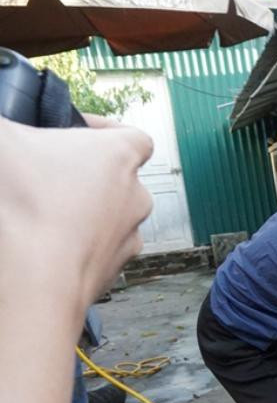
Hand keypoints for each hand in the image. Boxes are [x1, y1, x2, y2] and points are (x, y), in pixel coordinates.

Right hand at [0, 115, 152, 314]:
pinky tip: (45, 245)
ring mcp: (129, 236)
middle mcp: (136, 196)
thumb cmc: (25, 203)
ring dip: (85, 213)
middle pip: (119, 178)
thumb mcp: (2, 141)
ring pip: (111, 217)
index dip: (105, 130)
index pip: (133, 136)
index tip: (74, 132)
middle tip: (46, 176)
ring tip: (43, 213)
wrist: (37, 279)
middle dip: (86, 176)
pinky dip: (79, 247)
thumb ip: (4, 123)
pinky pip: (99, 252)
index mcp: (119, 156)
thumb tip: (1, 122)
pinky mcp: (115, 270)